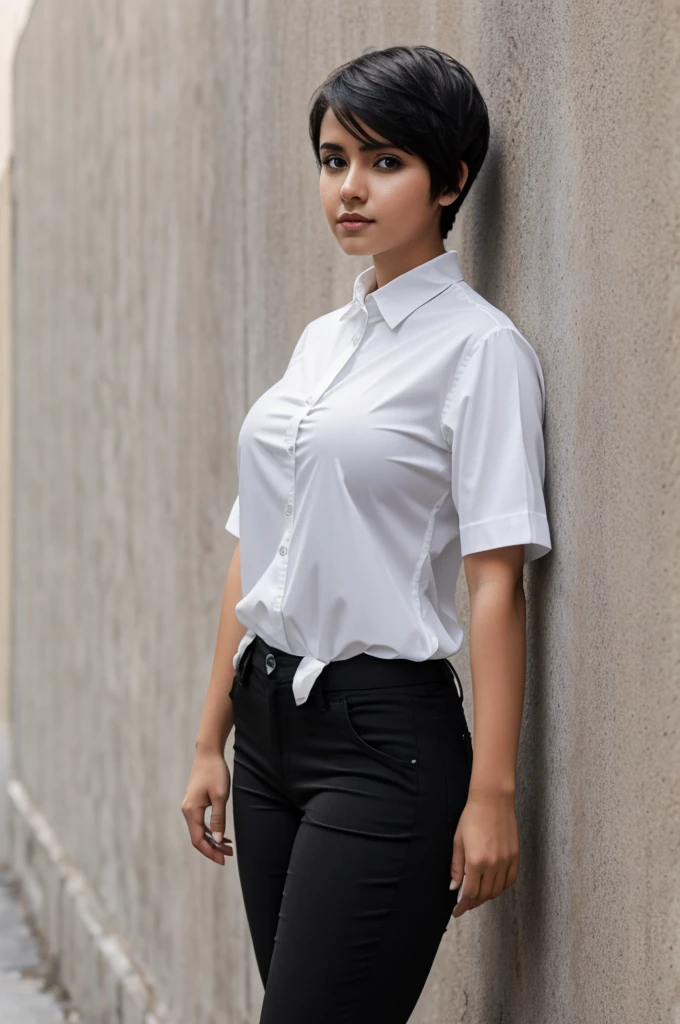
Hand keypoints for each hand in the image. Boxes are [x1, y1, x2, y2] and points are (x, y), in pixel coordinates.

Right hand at [181, 749, 233, 865]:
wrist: (208, 753)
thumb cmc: (215, 772)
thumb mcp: (220, 796)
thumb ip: (218, 818)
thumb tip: (217, 839)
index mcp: (191, 810)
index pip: (198, 839)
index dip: (210, 851)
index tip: (223, 859)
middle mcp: (187, 810)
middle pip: (197, 837)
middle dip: (213, 848)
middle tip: (229, 854)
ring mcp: (189, 806)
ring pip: (199, 830)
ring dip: (212, 839)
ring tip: (228, 846)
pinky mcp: (194, 802)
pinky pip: (200, 822)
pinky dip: (210, 830)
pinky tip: (221, 833)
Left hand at [449, 787, 518, 917]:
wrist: (492, 801)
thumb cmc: (472, 817)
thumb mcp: (458, 841)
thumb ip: (457, 866)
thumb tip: (454, 887)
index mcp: (476, 861)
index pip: (470, 893)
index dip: (462, 906)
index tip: (457, 912)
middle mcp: (493, 864)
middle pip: (484, 894)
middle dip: (473, 902)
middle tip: (465, 903)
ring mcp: (506, 861)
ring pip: (497, 890)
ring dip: (487, 896)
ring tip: (477, 895)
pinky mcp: (515, 856)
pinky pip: (510, 880)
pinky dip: (502, 887)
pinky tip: (494, 886)